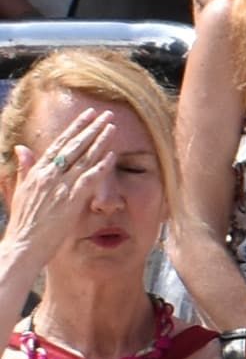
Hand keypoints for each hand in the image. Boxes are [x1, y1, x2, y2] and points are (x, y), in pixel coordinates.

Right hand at [4, 110, 120, 262]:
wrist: (23, 245)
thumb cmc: (24, 222)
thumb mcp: (20, 191)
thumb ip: (24, 169)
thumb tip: (22, 147)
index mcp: (37, 172)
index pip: (58, 144)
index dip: (74, 128)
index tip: (87, 115)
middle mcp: (48, 175)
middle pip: (73, 146)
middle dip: (90, 128)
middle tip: (105, 113)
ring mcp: (60, 186)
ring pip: (83, 158)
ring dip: (99, 140)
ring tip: (111, 126)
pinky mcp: (70, 200)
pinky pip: (89, 179)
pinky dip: (101, 165)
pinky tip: (112, 154)